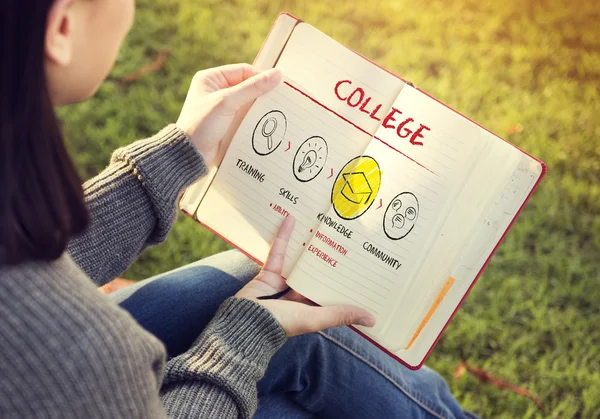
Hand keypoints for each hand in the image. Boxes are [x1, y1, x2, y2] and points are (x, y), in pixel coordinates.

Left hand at [176, 63, 281, 164]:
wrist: (190, 155)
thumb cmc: (201, 125)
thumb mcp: (226, 102)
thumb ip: (252, 88)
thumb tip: (276, 75)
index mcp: (211, 78)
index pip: (243, 71)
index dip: (261, 77)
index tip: (279, 85)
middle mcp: (216, 90)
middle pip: (248, 86)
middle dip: (263, 93)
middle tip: (281, 99)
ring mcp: (222, 108)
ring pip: (249, 102)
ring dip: (261, 107)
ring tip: (277, 112)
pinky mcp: (227, 123)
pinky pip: (246, 116)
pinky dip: (256, 118)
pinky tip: (266, 123)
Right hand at [236, 216, 375, 336]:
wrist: (245, 321)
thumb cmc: (282, 323)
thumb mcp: (315, 318)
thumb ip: (341, 314)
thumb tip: (373, 320)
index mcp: (312, 308)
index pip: (333, 292)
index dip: (346, 281)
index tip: (362, 265)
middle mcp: (299, 295)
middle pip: (318, 273)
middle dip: (330, 258)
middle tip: (347, 237)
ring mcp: (284, 283)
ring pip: (300, 260)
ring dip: (308, 244)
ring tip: (321, 225)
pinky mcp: (269, 272)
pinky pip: (279, 251)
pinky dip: (284, 236)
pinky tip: (291, 219)